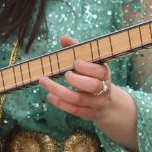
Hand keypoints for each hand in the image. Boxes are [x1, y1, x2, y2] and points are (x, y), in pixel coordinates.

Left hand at [37, 35, 138, 150]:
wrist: (107, 103)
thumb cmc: (93, 77)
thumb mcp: (90, 63)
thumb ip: (77, 49)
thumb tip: (63, 38)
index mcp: (104, 74)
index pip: (99, 71)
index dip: (87, 67)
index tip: (75, 62)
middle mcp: (103, 89)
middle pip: (92, 86)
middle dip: (76, 80)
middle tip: (64, 73)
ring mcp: (96, 103)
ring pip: (78, 99)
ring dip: (59, 91)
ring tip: (44, 82)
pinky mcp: (88, 114)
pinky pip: (73, 110)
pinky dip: (60, 103)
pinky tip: (50, 95)